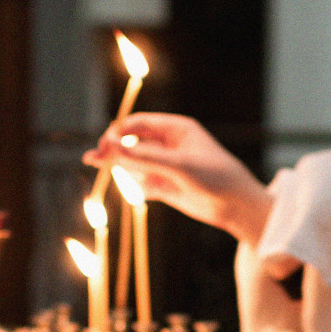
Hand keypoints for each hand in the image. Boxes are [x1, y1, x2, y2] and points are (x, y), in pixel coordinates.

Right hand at [83, 112, 271, 245]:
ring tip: (93, 162)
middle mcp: (169, 145)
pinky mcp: (167, 186)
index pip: (139, 124)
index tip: (104, 145)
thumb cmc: (216, 177)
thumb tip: (113, 147)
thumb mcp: (180, 166)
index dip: (119, 133)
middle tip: (93, 158)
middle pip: (133, 142)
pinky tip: (128, 188)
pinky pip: (142, 182)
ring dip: (118, 164)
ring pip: (135, 163)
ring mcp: (167, 166)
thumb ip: (146, 157)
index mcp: (176, 129)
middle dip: (113, 148)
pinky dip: (133, 185)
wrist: (237, 207)